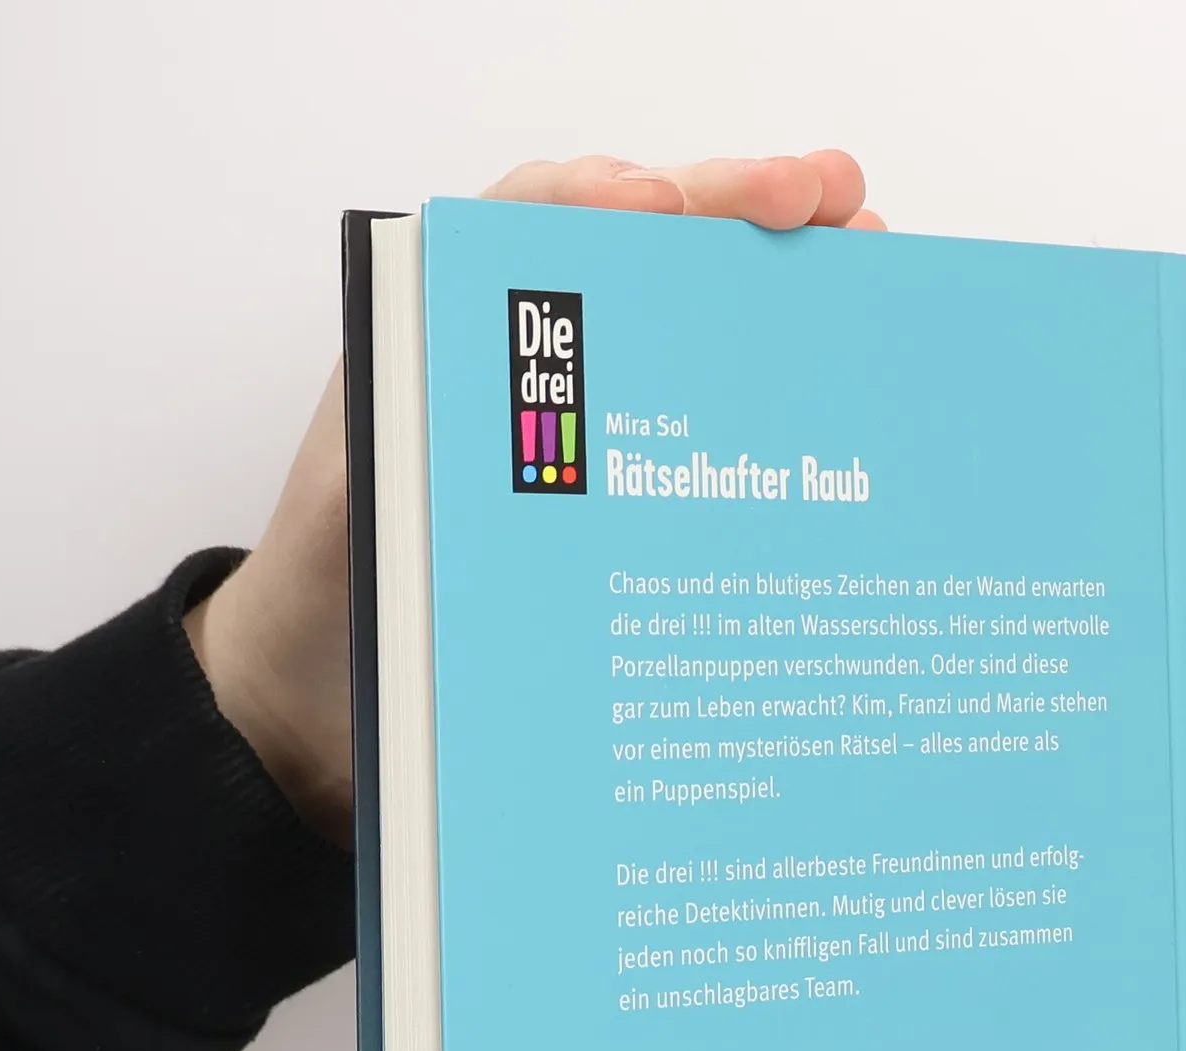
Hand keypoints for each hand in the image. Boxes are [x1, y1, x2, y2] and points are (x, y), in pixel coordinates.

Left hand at [185, 151, 882, 844]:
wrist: (328, 716)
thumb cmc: (326, 618)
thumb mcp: (345, 530)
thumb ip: (400, 459)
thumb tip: (495, 410)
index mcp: (443, 346)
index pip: (532, 226)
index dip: (609, 199)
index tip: (676, 206)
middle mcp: (518, 368)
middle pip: (638, 254)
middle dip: (734, 209)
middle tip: (826, 201)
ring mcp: (580, 435)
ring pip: (686, 325)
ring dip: (773, 279)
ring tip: (859, 246)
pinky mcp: (619, 503)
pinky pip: (703, 433)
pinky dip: (772, 394)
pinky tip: (837, 380)